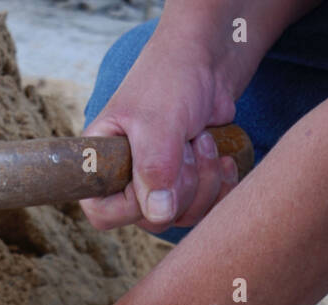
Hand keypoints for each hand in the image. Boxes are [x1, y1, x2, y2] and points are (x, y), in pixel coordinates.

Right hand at [80, 35, 241, 233]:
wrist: (208, 62)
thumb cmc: (171, 79)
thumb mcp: (159, 121)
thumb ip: (154, 168)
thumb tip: (159, 215)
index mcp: (103, 162)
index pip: (103, 213)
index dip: (132, 206)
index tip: (157, 172)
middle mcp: (127, 179)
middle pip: (152, 219)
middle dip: (182, 185)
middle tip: (189, 143)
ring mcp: (160, 184)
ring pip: (183, 216)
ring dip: (205, 182)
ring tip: (205, 142)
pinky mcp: (189, 183)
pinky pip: (206, 208)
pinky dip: (221, 187)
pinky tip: (224, 159)